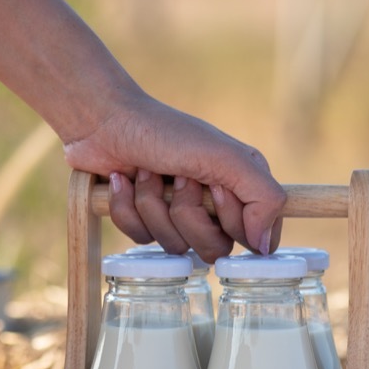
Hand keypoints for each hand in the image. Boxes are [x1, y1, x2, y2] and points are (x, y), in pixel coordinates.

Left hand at [61, 88, 284, 264]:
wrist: (104, 120)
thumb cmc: (165, 132)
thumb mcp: (223, 157)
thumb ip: (262, 196)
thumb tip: (265, 245)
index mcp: (242, 185)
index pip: (255, 238)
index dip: (233, 223)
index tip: (216, 190)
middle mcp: (214, 203)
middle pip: (213, 247)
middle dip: (187, 213)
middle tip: (178, 178)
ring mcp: (178, 214)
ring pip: (174, 246)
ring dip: (154, 205)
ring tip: (148, 173)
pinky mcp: (146, 220)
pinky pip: (142, 239)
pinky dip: (129, 208)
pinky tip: (124, 181)